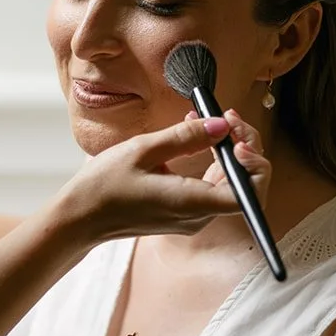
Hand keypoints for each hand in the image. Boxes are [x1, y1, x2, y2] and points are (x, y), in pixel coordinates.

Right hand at [59, 114, 242, 242]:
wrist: (80, 218)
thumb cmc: (104, 186)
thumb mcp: (143, 150)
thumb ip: (187, 137)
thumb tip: (221, 125)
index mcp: (191, 203)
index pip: (249, 193)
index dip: (254, 162)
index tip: (235, 135)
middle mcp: (198, 216)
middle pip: (244, 185)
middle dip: (243, 147)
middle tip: (226, 117)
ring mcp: (192, 217)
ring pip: (230, 185)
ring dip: (228, 152)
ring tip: (207, 121)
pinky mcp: (184, 213)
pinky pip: (211, 188)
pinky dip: (212, 163)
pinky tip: (196, 138)